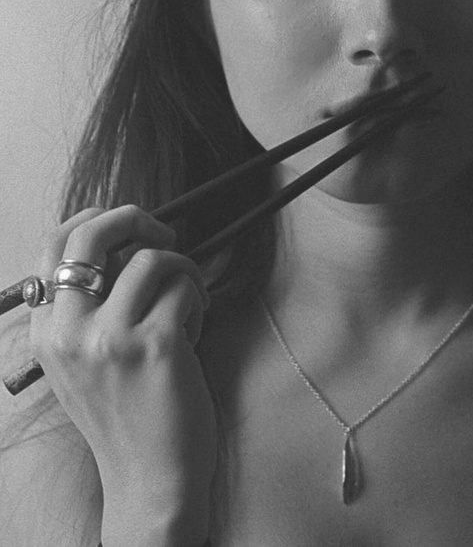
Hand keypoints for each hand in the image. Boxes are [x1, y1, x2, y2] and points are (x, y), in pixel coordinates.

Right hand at [29, 206, 215, 545]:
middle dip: (136, 218)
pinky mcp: (156, 344)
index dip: (93, 219)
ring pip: (152, 258)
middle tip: (164, 234)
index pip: (53, 246)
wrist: (150, 481)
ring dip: (182, 271)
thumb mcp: (84, 362)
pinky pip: (184, 285)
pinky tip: (195, 330)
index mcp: (48, 334)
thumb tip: (124, 242)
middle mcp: (70, 333)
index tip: (126, 223)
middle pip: (92, 234)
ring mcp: (111, 339)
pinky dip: (198, 298)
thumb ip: (90, 306)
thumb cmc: (128, 415)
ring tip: (186, 304)